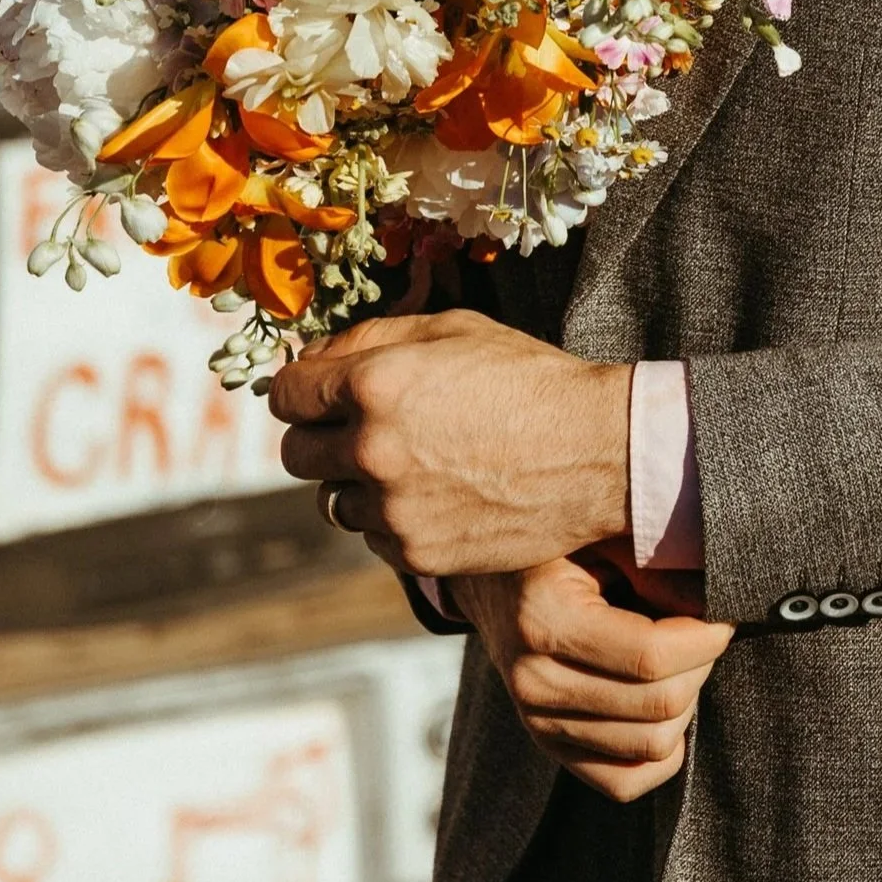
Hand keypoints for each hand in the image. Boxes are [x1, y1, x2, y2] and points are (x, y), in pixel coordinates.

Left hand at [271, 310, 630, 576]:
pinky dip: (391, 517)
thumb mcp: (456, 329)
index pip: (287, 393)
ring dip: (357, 482)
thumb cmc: (528, 379)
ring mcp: (391, 507)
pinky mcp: (413, 552)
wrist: (595, 451)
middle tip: (366, 429)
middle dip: (322, 437)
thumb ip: (374, 337)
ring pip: (331, 499)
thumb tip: (312, 359)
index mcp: (375, 383)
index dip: (303, 389)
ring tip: (414, 463)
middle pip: (295, 453)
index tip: (321, 393)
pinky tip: (438, 495)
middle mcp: (371, 448)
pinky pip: (371, 535)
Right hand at [450, 559, 732, 800]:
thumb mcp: (602, 530)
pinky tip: (667, 702)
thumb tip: (712, 604)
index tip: (725, 613)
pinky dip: (662, 751)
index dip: (705, 638)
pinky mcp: (548, 745)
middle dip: (701, 666)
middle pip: (657, 706)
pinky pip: (623, 782)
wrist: (494, 577)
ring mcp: (537, 723)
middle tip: (704, 629)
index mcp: (545, 619)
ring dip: (687, 702)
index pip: (651, 656)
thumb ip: (655, 562)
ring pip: (649, 747)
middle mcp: (534, 682)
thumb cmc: (560, 542)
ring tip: (683, 658)